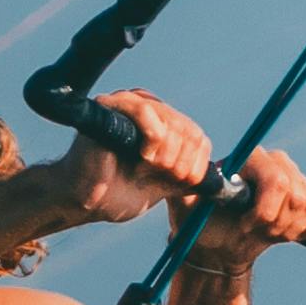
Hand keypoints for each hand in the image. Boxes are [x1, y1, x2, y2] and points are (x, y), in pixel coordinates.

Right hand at [60, 86, 212, 227]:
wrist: (84, 201)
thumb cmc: (118, 192)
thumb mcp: (164, 186)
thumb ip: (188, 175)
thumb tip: (221, 180)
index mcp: (161, 124)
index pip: (198, 137)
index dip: (196, 163)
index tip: (181, 182)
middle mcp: (147, 108)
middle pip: (188, 130)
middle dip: (181, 162)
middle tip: (161, 175)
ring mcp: (128, 104)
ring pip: (171, 122)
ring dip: (166, 154)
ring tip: (147, 167)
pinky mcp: (110, 106)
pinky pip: (145, 111)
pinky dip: (152, 137)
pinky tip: (143, 155)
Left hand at [182, 140, 305, 270]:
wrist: (219, 245)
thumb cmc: (201, 224)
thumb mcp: (185, 205)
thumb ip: (189, 186)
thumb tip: (195, 174)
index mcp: (251, 158)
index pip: (278, 181)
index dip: (266, 213)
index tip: (245, 227)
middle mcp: (278, 162)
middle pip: (295, 198)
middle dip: (273, 225)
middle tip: (251, 231)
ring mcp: (298, 180)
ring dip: (284, 231)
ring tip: (262, 232)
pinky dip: (302, 233)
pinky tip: (281, 233)